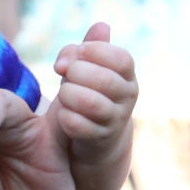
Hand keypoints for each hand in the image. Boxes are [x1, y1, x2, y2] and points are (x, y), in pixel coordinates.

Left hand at [50, 22, 136, 150]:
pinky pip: (77, 125)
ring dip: (69, 94)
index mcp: (127, 74)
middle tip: (66, 73)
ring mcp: (114, 119)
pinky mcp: (98, 138)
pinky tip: (62, 113)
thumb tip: (63, 62)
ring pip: (91, 103)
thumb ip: (74, 54)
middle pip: (104, 80)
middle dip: (77, 71)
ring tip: (63, 92)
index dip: (98, 51)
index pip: (122, 59)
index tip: (80, 50)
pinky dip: (64, 116)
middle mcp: (126, 96)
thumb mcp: (83, 67)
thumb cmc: (86, 90)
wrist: (93, 133)